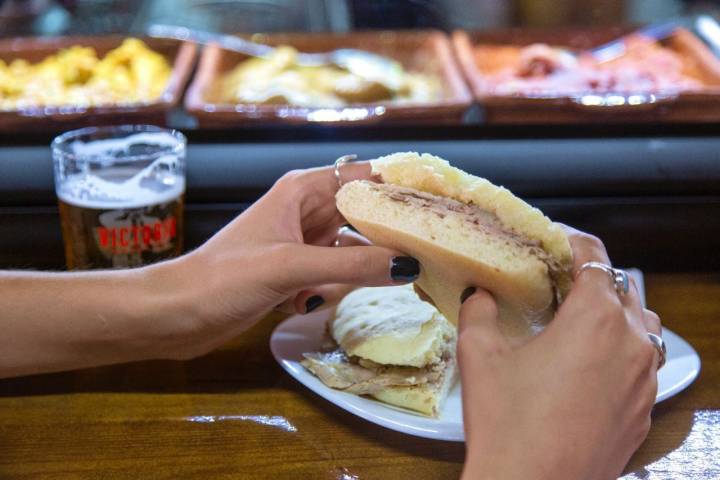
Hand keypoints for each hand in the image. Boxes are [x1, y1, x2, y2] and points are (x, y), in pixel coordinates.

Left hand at [160, 163, 418, 358]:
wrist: (174, 314)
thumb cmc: (222, 277)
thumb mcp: (290, 266)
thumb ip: (351, 264)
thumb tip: (408, 264)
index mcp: (302, 191)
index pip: (364, 177)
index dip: (399, 189)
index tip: (438, 208)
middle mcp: (305, 212)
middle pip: (362, 216)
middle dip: (385, 237)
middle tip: (419, 259)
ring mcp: (300, 244)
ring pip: (349, 251)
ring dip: (352, 272)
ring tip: (354, 288)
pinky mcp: (293, 274)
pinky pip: (331, 276)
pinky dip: (327, 291)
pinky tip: (304, 305)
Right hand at [458, 228, 660, 479]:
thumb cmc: (508, 423)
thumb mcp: (480, 356)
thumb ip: (480, 311)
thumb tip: (480, 294)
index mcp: (593, 318)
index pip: (594, 257)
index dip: (572, 241)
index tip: (554, 241)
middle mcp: (630, 342)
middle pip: (622, 288)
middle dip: (593, 279)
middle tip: (557, 285)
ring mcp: (643, 380)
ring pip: (642, 326)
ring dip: (615, 314)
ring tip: (578, 324)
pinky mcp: (644, 411)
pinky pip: (642, 365)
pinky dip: (622, 353)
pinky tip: (588, 368)